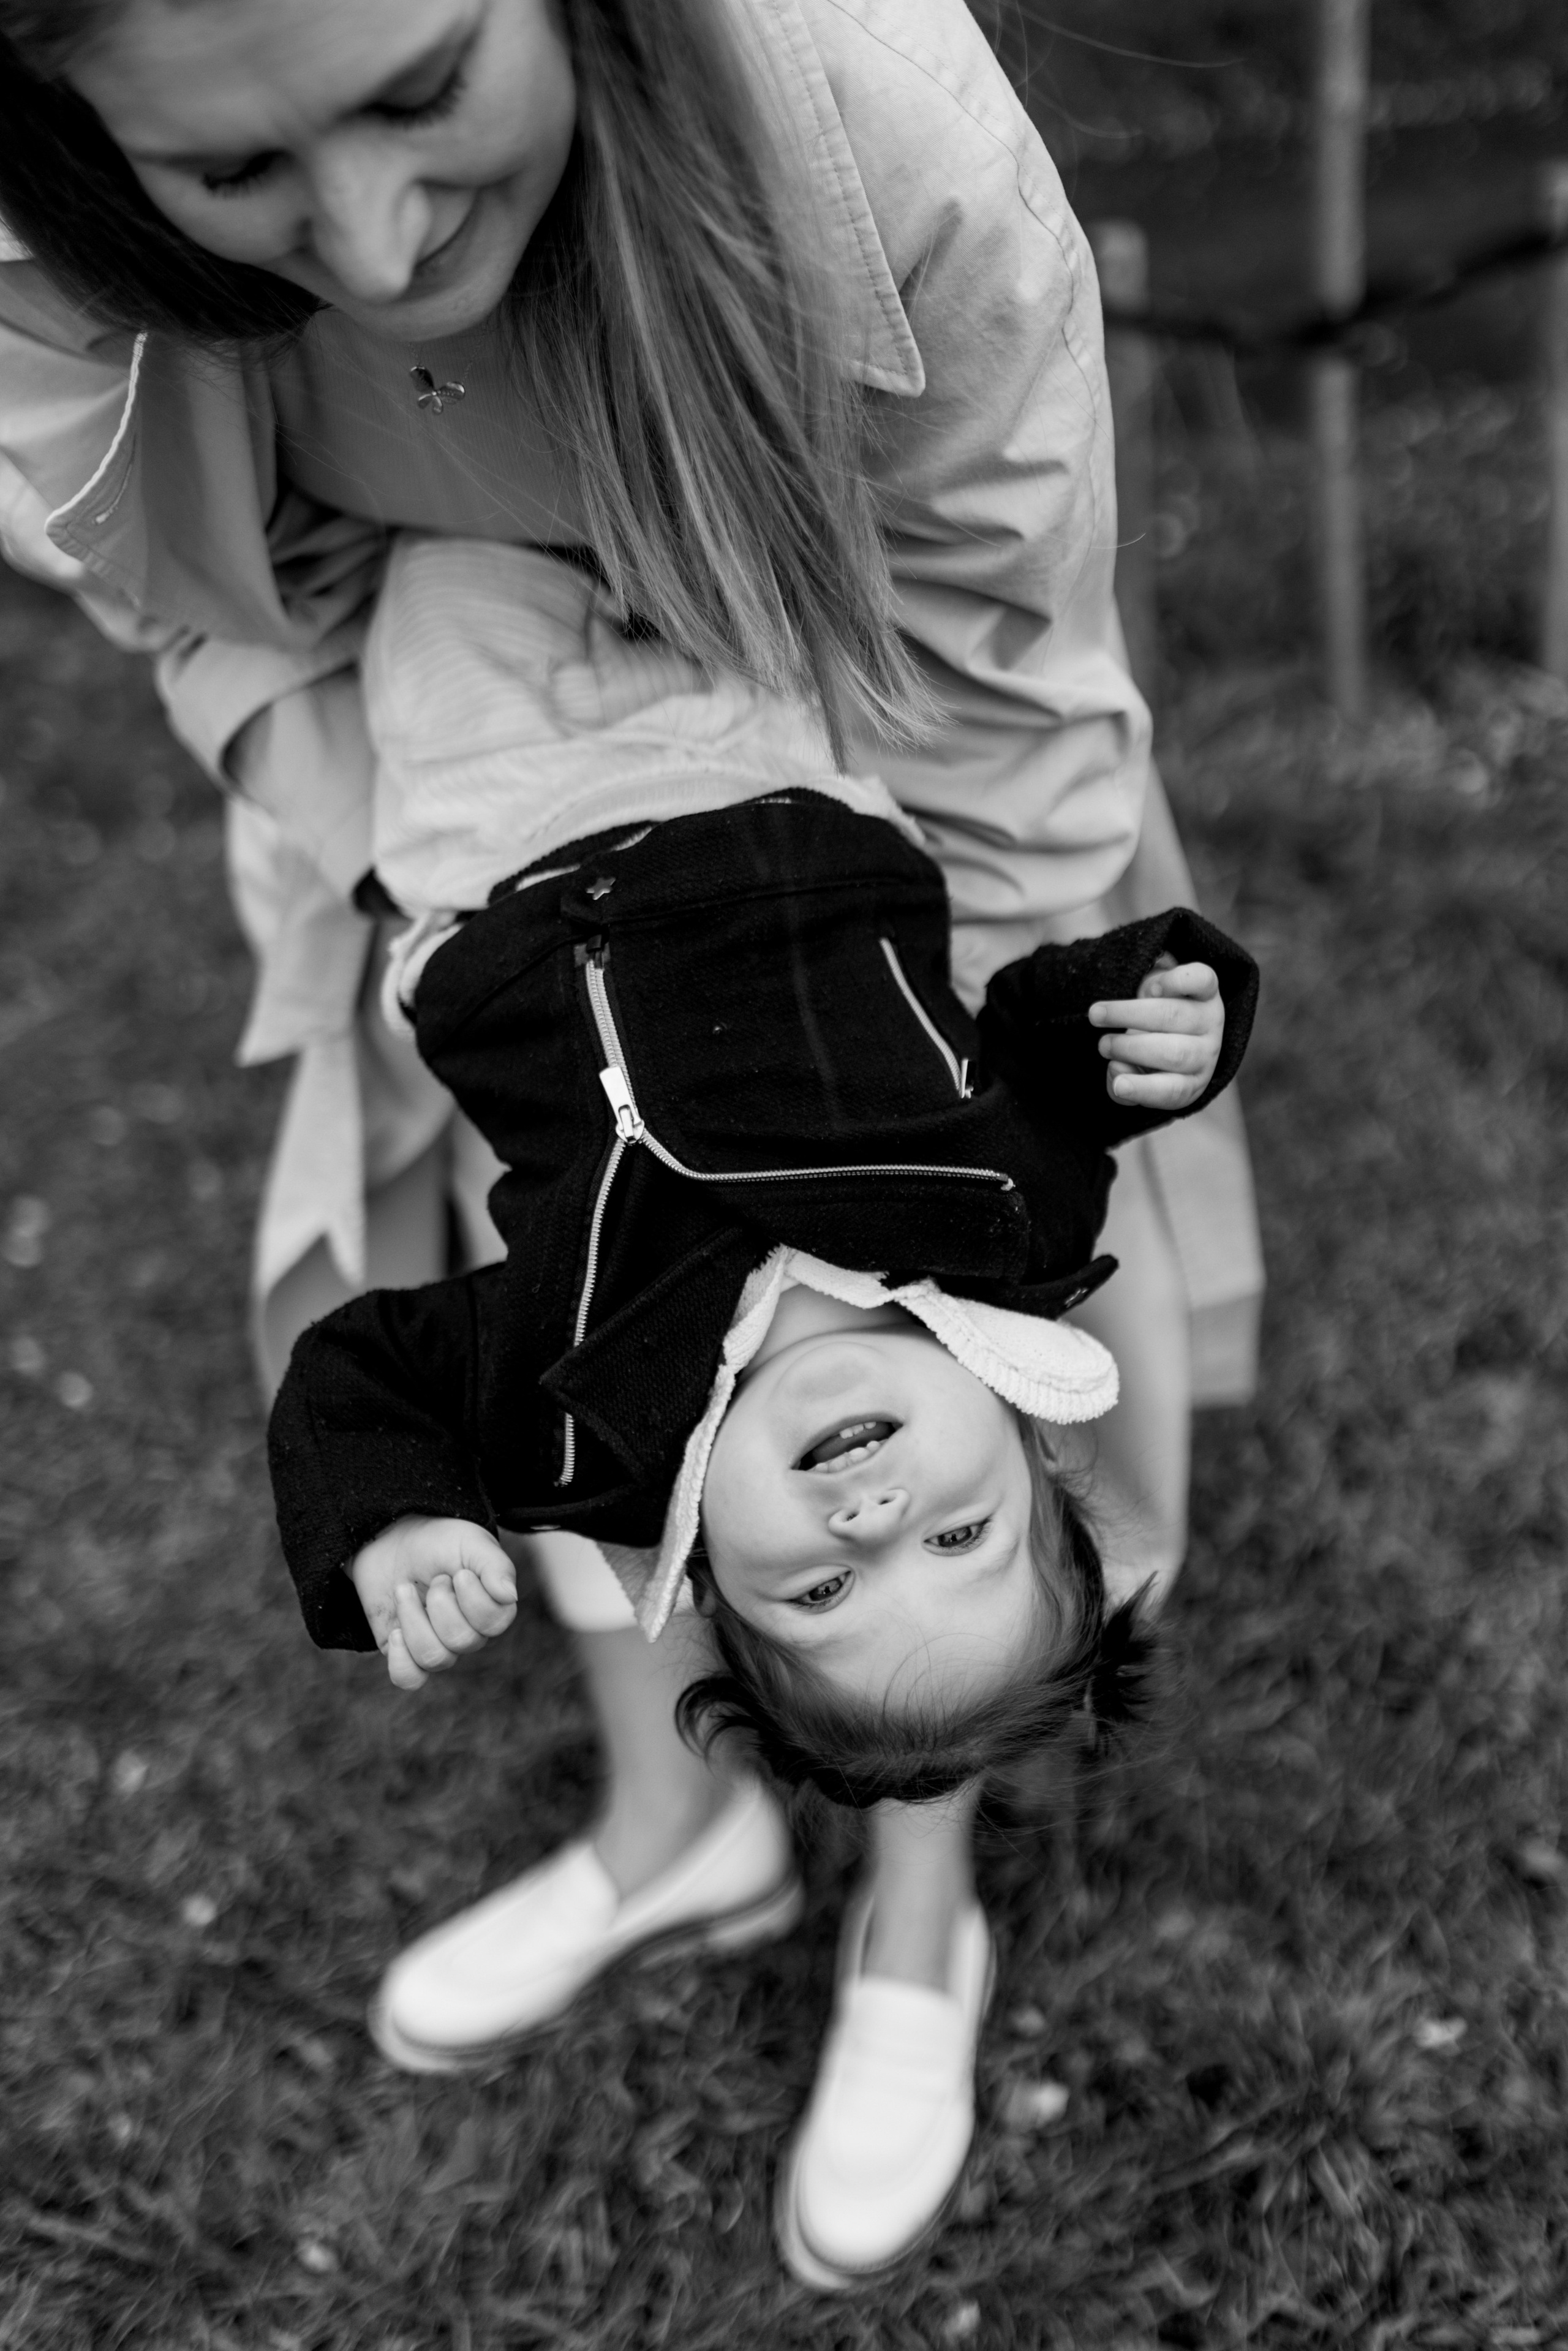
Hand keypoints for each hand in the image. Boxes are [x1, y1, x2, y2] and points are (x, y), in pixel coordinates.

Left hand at [350, 1516, 517, 1690]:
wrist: (394, 1538)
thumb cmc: (439, 1540)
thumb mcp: (470, 1542)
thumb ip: (494, 1565)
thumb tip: (510, 1596)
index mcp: (491, 1607)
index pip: (494, 1623)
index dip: (473, 1600)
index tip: (459, 1573)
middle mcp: (468, 1633)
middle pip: (463, 1642)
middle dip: (440, 1604)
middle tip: (433, 1579)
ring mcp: (437, 1644)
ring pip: (435, 1658)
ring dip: (413, 1618)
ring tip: (403, 1589)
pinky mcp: (406, 1652)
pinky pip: (409, 1678)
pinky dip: (400, 1660)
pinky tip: (394, 1632)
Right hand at [1088, 959, 1222, 1112]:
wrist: (1171, 1015)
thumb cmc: (1148, 1051)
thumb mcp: (1135, 1075)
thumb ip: (1124, 1084)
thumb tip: (1117, 1069)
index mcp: (1191, 1081)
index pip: (1174, 1090)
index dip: (1144, 1089)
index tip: (1118, 1086)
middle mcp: (1206, 1052)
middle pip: (1174, 1052)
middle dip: (1131, 1048)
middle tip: (1102, 1045)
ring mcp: (1210, 1018)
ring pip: (1174, 1015)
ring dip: (1131, 1013)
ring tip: (1098, 1015)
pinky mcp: (1209, 989)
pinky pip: (1202, 981)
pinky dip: (1176, 982)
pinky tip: (1152, 988)